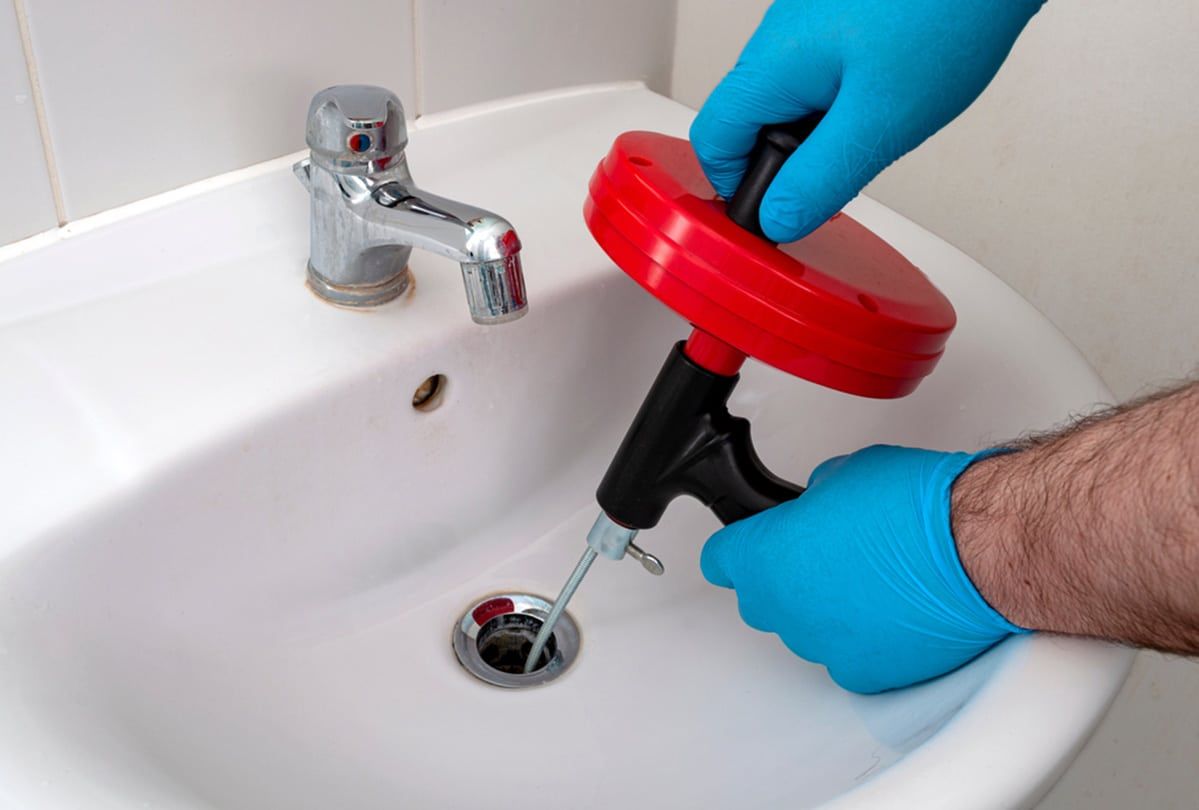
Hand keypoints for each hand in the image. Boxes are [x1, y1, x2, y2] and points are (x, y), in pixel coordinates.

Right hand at [690, 0, 1044, 241]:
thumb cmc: (947, 16)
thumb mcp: (878, 125)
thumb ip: (819, 180)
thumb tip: (779, 219)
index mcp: (771, 64)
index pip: (712, 141)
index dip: (736, 188)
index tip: (774, 213)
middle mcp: (777, 35)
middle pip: (748, 121)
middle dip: (786, 162)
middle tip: (839, 177)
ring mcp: (806, 20)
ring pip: (787, 99)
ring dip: (818, 132)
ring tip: (876, 130)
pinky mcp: (839, 15)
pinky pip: (819, 73)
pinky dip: (842, 100)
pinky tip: (888, 99)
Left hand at [700, 445, 1025, 692]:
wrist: (978, 551)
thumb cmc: (917, 507)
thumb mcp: (845, 473)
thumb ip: (812, 499)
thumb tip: (815, 508)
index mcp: (766, 556)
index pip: (720, 560)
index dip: (737, 548)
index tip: (748, 545)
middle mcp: (785, 607)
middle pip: (761, 598)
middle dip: (783, 578)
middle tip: (825, 554)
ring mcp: (822, 646)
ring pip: (806, 629)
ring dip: (825, 609)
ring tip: (871, 581)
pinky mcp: (864, 674)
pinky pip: (847, 656)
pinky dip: (863, 639)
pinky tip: (892, 612)